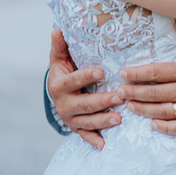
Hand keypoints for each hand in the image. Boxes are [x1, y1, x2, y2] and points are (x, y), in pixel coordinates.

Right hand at [48, 29, 121, 149]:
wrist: (56, 91)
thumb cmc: (63, 70)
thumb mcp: (59, 57)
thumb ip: (60, 45)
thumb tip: (58, 29)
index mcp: (59, 85)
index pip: (73, 81)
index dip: (86, 77)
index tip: (101, 72)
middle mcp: (63, 104)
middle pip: (83, 104)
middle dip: (101, 101)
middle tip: (119, 97)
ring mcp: (70, 118)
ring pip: (87, 121)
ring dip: (103, 121)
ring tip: (119, 119)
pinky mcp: (76, 127)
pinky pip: (85, 135)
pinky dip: (94, 140)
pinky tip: (105, 144)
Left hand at [117, 22, 175, 134]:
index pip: (156, 73)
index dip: (137, 74)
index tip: (124, 74)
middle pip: (154, 93)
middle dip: (134, 93)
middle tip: (120, 93)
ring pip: (163, 112)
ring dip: (144, 110)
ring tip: (131, 107)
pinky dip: (166, 128)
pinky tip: (154, 125)